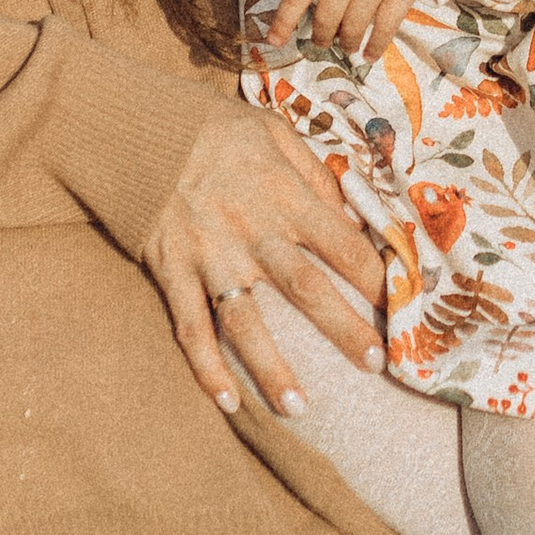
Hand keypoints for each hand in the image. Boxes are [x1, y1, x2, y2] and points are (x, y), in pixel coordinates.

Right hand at [144, 102, 388, 420]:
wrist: (132, 126)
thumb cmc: (211, 126)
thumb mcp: (272, 129)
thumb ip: (313, 172)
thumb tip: (349, 216)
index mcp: (282, 193)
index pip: (342, 243)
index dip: (375, 277)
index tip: (402, 307)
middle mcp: (250, 230)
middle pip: (305, 288)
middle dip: (343, 328)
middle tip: (376, 364)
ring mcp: (208, 256)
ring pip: (246, 323)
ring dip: (272, 368)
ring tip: (300, 408)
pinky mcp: (171, 271)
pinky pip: (190, 328)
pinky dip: (206, 368)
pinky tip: (227, 403)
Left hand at [268, 0, 489, 60]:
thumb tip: (310, 8)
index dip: (283, 21)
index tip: (274, 41)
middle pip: (325, 19)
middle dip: (322, 38)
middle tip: (323, 43)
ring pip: (352, 30)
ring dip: (348, 44)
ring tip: (349, 47)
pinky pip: (383, 31)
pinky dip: (374, 48)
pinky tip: (370, 54)